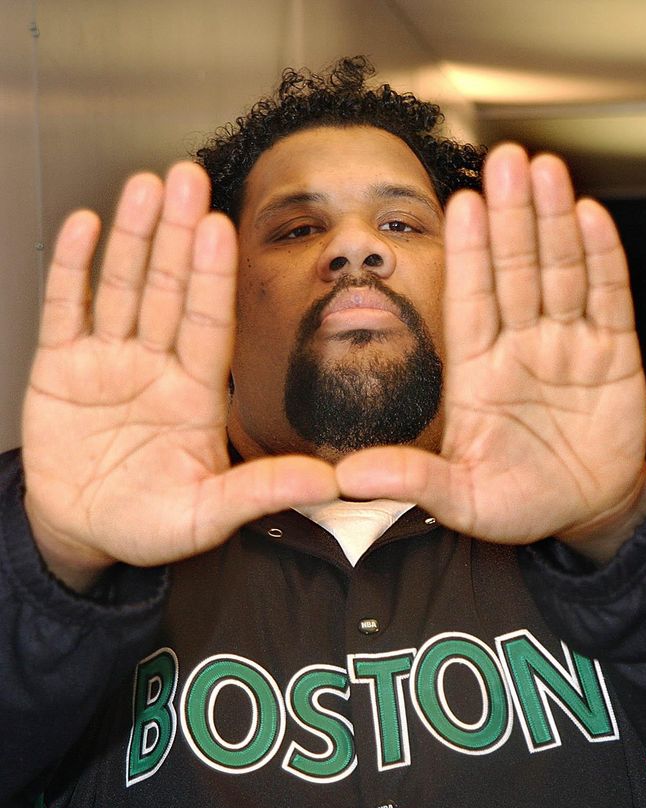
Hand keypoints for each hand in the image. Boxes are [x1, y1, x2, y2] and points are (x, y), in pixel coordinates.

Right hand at [23, 164, 336, 588]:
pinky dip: (72, 270)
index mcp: (195, 394)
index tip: (223, 228)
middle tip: (189, 179)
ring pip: (121, 287)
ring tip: (146, 187)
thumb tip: (329, 484)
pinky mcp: (58, 367)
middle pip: (169, 290)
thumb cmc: (149, 525)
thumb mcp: (209, 514)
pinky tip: (85, 227)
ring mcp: (106, 361)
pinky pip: (65, 310)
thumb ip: (262, 491)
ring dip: (133, 238)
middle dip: (178, 236)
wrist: (84, 533)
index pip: (209, 323)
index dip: (214, 277)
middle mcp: (155, 366)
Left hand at [337, 143, 645, 555]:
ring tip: (545, 170)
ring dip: (552, 221)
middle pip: (514, 271)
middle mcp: (519, 348)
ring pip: (559, 271)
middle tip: (505, 160)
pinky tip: (589, 218)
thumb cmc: (516, 502)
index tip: (460, 205)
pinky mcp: (613, 356)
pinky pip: (607, 300)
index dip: (467, 254)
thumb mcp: (460, 498)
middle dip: (511, 217)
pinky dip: (601, 260)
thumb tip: (349, 476)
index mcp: (476, 373)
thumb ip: (413, 480)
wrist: (581, 513)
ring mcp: (567, 347)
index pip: (469, 301)